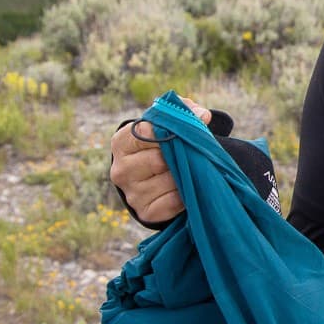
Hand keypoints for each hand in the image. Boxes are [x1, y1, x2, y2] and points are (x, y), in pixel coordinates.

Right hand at [107, 96, 210, 223]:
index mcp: (121, 143)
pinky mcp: (145, 212)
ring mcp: (132, 193)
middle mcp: (121, 169)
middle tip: (190, 154)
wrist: (155, 178)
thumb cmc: (162, 144)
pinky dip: (185, 195)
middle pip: (158, 160)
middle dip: (178, 156)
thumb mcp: (167, 123)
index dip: (169, 131)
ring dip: (184, 176)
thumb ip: (183, 112)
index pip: (145, 132)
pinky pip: (174, 202)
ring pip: (168, 181)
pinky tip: (186, 188)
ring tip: (187, 170)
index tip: (183, 131)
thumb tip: (202, 116)